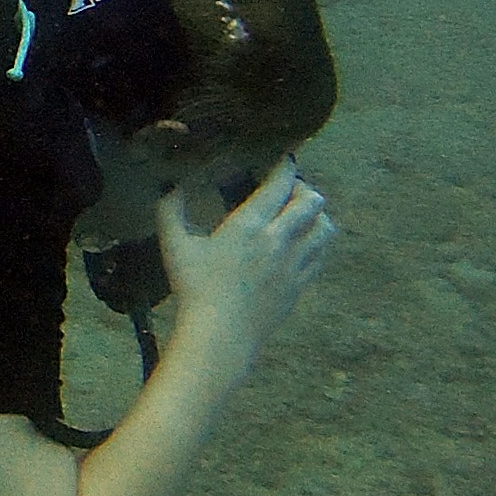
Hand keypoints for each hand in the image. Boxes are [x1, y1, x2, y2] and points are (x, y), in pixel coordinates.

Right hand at [155, 158, 337, 366]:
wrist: (220, 336)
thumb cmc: (195, 290)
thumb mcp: (175, 246)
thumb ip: (171, 210)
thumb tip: (170, 185)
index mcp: (249, 225)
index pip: (280, 183)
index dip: (286, 166)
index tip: (283, 160)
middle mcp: (278, 240)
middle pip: (311, 200)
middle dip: (304, 188)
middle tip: (290, 190)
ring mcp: (293, 264)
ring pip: (324, 227)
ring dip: (316, 216)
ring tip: (301, 216)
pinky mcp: (299, 285)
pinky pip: (321, 255)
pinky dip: (317, 243)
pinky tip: (303, 243)